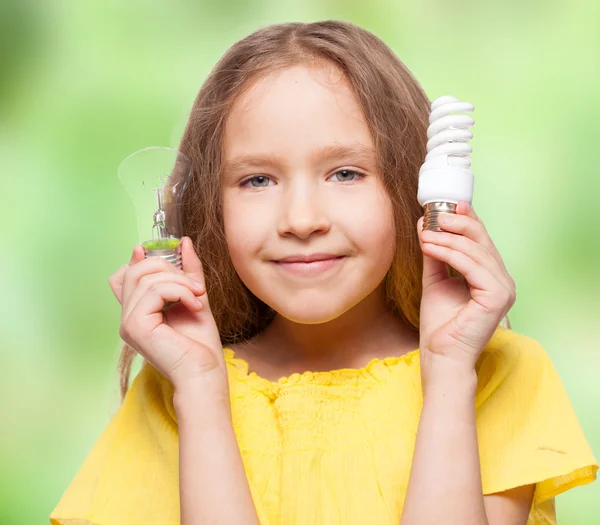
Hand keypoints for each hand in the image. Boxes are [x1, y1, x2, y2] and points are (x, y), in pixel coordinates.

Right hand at [108, 237, 226, 390]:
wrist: (205, 372)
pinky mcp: (134, 326)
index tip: (149, 247)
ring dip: (180, 282)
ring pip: (146, 278)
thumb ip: (188, 272)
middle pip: (135, 271)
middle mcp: (128, 317)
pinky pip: (154, 290)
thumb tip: (183, 242)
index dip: (135, 260)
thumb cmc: (201, 343)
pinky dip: (180, 291)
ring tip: (198, 298)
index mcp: (138, 313)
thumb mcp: (196, 297)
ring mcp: (128, 323)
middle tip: (195, 287)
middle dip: (169, 268)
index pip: (122, 277)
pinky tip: (195, 305)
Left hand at [417, 201, 515, 376]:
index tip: (447, 205)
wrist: (440, 355)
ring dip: (447, 239)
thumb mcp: (435, 279)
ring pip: (476, 251)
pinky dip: (449, 253)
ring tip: (424, 233)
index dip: (467, 220)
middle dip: (457, 224)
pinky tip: (430, 246)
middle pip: (482, 241)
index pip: (481, 241)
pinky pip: (472, 266)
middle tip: (434, 214)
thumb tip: (424, 226)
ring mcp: (504, 288)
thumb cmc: (440, 323)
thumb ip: (435, 254)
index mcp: (491, 276)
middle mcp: (503, 280)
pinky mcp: (498, 296)